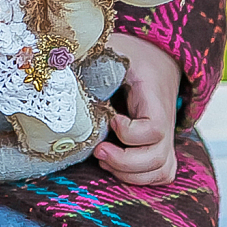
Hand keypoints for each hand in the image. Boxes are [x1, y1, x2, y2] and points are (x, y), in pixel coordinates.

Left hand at [95, 33, 180, 186]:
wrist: (159, 58)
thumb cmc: (132, 54)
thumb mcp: (114, 47)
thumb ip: (91, 54)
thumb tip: (59, 60)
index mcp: (153, 94)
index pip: (155, 127)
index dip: (131, 132)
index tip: (112, 118)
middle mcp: (166, 119)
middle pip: (158, 156)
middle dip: (125, 162)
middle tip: (98, 151)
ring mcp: (168, 136)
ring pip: (161, 170)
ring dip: (129, 173)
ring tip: (103, 159)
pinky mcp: (163, 146)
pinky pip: (162, 173)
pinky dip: (141, 178)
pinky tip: (116, 167)